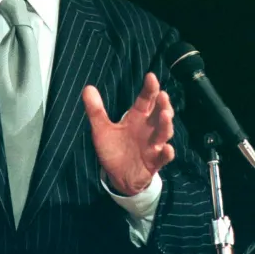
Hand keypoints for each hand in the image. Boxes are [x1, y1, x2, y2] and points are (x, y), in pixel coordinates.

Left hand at [83, 73, 174, 195]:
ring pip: (164, 133)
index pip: (146, 100)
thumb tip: (87, 88)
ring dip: (166, 124)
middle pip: (159, 114)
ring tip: (166, 115)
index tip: (151, 76)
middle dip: (163, 104)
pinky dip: (166, 153)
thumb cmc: (114, 149)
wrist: (118, 176)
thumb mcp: (101, 129)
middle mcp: (148, 129)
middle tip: (163, 95)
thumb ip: (96, 110)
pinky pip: (163, 157)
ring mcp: (153, 145)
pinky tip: (166, 148)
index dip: (150, 89)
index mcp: (137, 118)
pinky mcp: (154, 162)